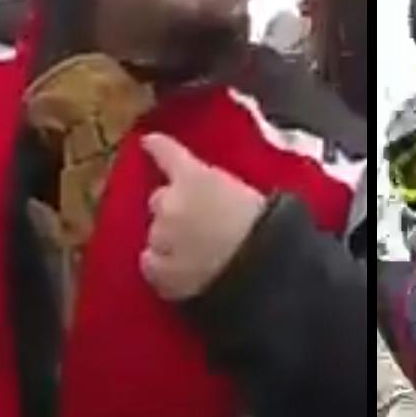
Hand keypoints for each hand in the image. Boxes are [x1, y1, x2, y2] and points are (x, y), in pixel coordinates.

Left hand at [139, 134, 266, 300]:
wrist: (263, 274)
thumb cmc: (267, 230)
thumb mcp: (249, 195)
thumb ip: (220, 188)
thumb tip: (215, 195)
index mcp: (195, 178)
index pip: (167, 153)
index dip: (158, 147)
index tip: (148, 142)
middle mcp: (170, 203)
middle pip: (158, 200)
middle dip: (172, 209)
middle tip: (198, 224)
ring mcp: (161, 238)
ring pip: (155, 235)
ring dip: (169, 240)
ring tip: (197, 254)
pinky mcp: (160, 271)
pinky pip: (150, 264)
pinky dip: (162, 268)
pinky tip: (183, 273)